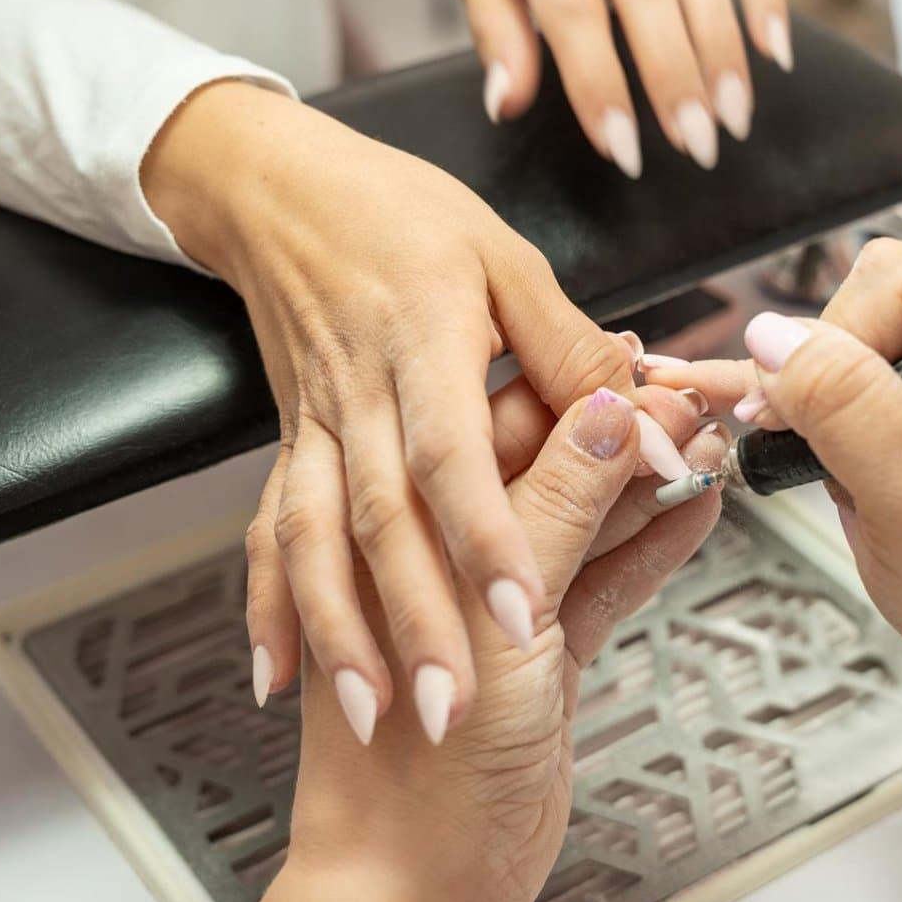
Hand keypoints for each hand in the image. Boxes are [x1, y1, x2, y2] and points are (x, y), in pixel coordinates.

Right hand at [143, 81, 693, 737]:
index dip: (486, 534)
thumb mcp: (508, 261)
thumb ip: (568, 347)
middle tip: (451, 708)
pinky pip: (265, 535)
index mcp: (423, 343)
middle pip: (380, 520)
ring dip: (338, 634)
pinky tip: (277, 673)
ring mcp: (314, 428)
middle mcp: (360, 395)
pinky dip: (269, 608)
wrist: (277, 188)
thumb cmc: (401, 215)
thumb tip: (635, 416)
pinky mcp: (288, 447)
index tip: (518, 609)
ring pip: (312, 542)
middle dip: (413, 622)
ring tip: (371, 712)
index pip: (453, 453)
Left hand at [241, 381, 726, 901]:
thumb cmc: (410, 765)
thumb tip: (606, 410)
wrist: (411, 891)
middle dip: (625, 434)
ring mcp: (497, 606)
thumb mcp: (497, 611)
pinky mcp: (540, 660)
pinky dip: (649, 551)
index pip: (499, 423)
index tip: (647, 366)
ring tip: (711, 443)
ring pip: (583, 522)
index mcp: (408, 522)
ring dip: (646, 486)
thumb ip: (554, 505)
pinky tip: (696, 514)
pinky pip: (602, 584)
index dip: (578, 389)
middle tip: (697, 400)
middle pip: (550, 467)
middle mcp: (447, 552)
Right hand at [645, 240, 901, 702]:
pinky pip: (852, 371)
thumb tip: (770, 337)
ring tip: (819, 459)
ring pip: (849, 338)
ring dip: (817, 397)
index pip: (896, 284)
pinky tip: (753, 412)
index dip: (837, 346)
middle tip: (803, 441)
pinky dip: (803, 397)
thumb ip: (850, 413)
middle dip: (823, 372)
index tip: (810, 422)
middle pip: (867, 301)